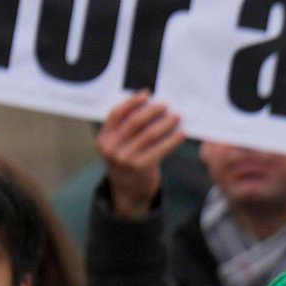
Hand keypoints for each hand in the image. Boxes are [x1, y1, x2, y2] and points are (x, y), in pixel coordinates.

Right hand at [99, 92, 184, 219]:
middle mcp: (111, 148)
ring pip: (149, 134)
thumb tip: (152, 104)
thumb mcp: (120, 145)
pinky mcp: (140, 167)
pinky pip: (160, 149)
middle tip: (166, 104)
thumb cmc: (128, 160)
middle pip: (134, 122)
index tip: (146, 94)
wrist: (129, 190)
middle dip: (152, 111)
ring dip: (165, 123)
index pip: (116, 114)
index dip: (132, 102)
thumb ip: (128, 128)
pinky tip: (182, 133)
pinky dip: (172, 140)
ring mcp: (124, 159)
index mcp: (104, 138)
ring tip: (177, 116)